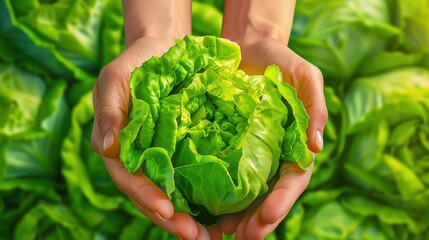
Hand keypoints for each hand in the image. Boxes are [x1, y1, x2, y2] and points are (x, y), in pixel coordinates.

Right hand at [91, 37, 212, 239]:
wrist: (163, 50)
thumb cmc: (135, 63)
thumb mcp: (114, 80)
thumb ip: (109, 112)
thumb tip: (107, 150)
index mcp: (118, 148)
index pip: (129, 179)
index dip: (146, 197)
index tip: (167, 211)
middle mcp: (138, 159)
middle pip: (152, 196)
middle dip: (172, 219)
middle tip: (197, 237)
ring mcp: (160, 158)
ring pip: (172, 194)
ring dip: (189, 218)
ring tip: (211, 236)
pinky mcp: (181, 152)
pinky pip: (190, 178)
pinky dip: (201, 198)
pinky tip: (220, 212)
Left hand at [218, 38, 327, 239]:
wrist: (248, 49)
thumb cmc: (280, 62)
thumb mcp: (305, 76)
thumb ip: (315, 107)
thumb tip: (317, 147)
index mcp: (295, 146)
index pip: (293, 180)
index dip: (283, 200)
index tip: (268, 216)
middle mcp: (274, 156)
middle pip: (269, 195)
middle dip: (259, 220)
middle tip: (244, 237)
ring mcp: (251, 154)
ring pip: (247, 194)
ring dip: (238, 216)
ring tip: (223, 232)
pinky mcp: (228, 147)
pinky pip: (224, 174)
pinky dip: (217, 195)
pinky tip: (206, 210)